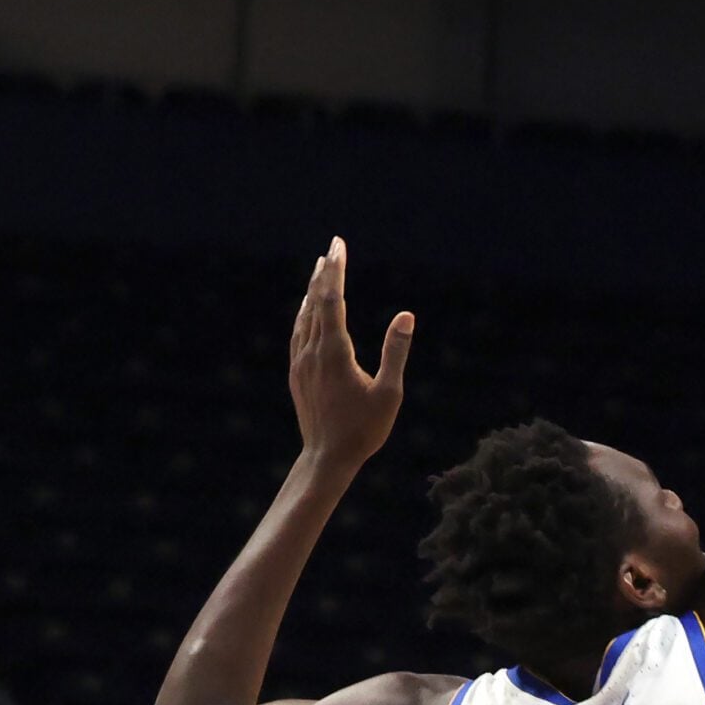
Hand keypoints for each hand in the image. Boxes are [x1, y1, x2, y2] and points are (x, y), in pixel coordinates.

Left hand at [288, 237, 412, 467]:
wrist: (326, 458)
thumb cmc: (364, 429)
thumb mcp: (390, 392)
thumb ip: (396, 351)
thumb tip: (406, 315)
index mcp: (335, 353)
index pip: (331, 300)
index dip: (336, 271)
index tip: (338, 246)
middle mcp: (312, 353)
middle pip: (315, 302)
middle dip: (325, 272)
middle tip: (333, 246)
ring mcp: (301, 364)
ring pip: (304, 317)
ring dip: (312, 291)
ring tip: (320, 269)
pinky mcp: (297, 374)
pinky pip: (298, 334)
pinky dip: (304, 314)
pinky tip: (308, 310)